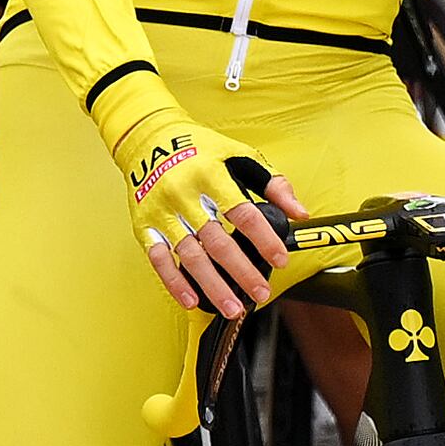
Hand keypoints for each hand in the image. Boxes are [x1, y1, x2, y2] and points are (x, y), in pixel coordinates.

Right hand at [107, 93, 288, 318]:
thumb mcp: (238, 154)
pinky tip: (192, 300)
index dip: (264, 238)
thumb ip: (272, 183)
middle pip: (216, 240)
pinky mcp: (144, 225)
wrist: (148, 139)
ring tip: (233, 307)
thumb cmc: (197, 147)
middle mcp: (184, 193)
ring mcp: (162, 212)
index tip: (281, 259)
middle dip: (242, 271)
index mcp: (210, 174)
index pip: (242, 212)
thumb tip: (300, 213)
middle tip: (260, 292)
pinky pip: (159, 259)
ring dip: (212, 286)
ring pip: (189, 256)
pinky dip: (175, 282)